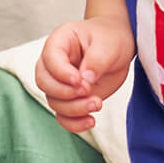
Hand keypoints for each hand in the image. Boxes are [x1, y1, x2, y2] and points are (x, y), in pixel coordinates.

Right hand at [35, 15, 134, 133]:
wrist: (118, 47)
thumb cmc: (110, 38)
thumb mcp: (108, 44)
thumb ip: (96, 60)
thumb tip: (85, 79)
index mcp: (59, 42)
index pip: (50, 59)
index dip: (62, 74)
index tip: (81, 81)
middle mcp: (54, 63)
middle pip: (45, 83)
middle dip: (66, 93)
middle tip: (89, 91)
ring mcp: (60, 83)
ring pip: (54, 102)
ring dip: (75, 109)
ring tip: (97, 103)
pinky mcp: (70, 99)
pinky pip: (63, 116)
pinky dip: (74, 123)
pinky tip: (91, 121)